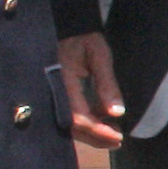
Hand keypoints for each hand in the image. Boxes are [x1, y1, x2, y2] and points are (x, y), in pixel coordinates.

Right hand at [60, 31, 126, 146]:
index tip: (117, 137)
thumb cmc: (82, 38)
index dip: (98, 130)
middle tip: (118, 140)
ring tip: (113, 135)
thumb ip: (107, 84)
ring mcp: (49, 94)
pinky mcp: (52, 96)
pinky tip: (100, 123)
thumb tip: (117, 113)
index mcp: (61, 80)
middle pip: (71, 126)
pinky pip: (66, 116)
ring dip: (91, 133)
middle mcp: (51, 91)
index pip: (78, 116)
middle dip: (95, 137)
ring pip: (68, 125)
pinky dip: (84, 124)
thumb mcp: (99, 55)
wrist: (64, 28)